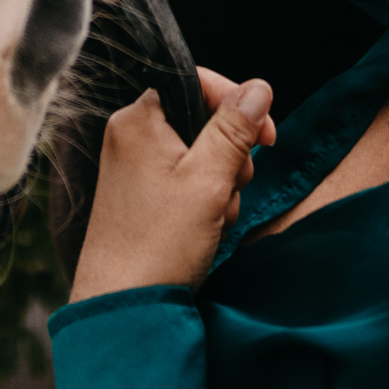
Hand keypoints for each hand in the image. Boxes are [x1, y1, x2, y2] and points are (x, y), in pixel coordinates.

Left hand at [69, 69, 278, 301]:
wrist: (122, 305)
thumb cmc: (159, 243)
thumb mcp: (209, 181)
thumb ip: (235, 131)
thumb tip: (259, 88)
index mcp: (139, 119)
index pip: (197, 82)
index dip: (237, 103)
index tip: (266, 137)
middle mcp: (131, 136)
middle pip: (203, 121)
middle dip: (230, 155)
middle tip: (231, 187)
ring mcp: (134, 167)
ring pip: (200, 155)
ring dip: (221, 185)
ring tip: (214, 217)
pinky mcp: (141, 195)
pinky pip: (186, 181)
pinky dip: (205, 201)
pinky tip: (205, 228)